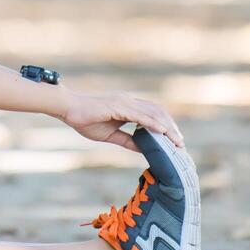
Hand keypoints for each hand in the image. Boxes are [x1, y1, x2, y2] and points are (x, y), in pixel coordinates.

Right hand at [59, 90, 184, 151]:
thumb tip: (143, 148)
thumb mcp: (110, 135)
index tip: (174, 140)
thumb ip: (127, 140)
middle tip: (180, 143)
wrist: (68, 109)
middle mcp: (130, 102)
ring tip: (176, 141)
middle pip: (158, 112)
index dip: (165, 126)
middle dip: (171, 127)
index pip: (153, 114)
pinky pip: (141, 116)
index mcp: (128, 107)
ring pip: (153, 114)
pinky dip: (154, 124)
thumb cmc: (85, 120)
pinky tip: (163, 132)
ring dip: (167, 127)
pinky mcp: (119, 107)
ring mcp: (125, 103)